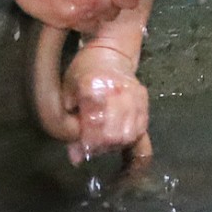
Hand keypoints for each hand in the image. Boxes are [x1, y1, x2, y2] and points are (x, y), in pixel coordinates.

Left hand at [57, 42, 150, 164]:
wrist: (109, 53)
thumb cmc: (82, 73)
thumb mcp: (67, 95)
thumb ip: (69, 126)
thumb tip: (76, 159)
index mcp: (93, 88)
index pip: (94, 126)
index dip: (88, 143)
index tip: (81, 148)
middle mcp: (117, 91)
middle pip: (115, 135)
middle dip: (102, 146)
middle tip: (92, 145)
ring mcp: (133, 95)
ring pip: (130, 134)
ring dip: (117, 144)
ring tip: (105, 141)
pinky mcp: (144, 99)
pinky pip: (141, 127)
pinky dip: (130, 137)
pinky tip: (120, 135)